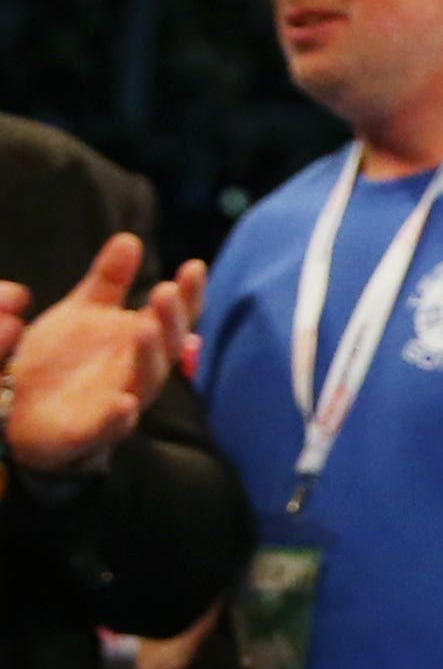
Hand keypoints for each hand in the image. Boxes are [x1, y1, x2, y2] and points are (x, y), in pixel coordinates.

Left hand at [7, 236, 206, 474]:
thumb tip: (129, 237)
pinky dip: (119, 418)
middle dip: (170, 320)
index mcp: (141, 340)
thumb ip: (108, 280)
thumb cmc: (63, 359)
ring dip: (150, 356)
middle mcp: (138, 369)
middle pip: (166, 346)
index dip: (188, 294)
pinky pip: (112, 426)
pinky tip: (124, 404)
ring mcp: (120, 400)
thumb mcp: (83, 312)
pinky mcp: (93, 430)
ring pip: (146, 380)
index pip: (174, 316)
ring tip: (146, 328)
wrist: (24, 410)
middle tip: (164, 291)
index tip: (193, 265)